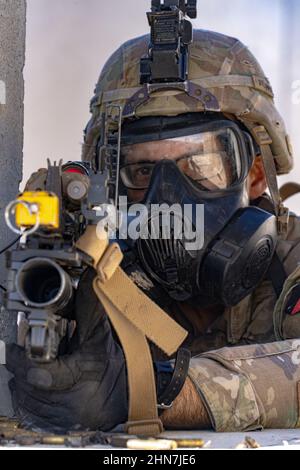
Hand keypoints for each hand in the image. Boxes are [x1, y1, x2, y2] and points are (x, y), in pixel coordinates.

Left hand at [5, 268, 127, 432]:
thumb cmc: (118, 369)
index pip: (37, 373)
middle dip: (22, 365)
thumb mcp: (101, 336)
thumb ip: (88, 309)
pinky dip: (28, 396)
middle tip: (23, 351)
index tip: (17, 346)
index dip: (22, 357)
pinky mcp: (56, 424)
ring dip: (23, 380)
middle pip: (26, 386)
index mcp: (80, 380)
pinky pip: (29, 411)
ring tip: (31, 366)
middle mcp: (69, 404)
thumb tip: (89, 280)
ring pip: (25, 399)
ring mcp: (62, 417)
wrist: (131, 396)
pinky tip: (35, 384)